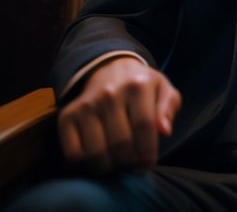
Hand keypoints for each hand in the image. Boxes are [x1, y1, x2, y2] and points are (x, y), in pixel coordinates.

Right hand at [57, 56, 181, 173]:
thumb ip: (169, 108)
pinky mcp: (67, 116)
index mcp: (138, 85)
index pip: (144, 126)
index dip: (147, 152)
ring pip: (96, 152)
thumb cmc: (141, 87)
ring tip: (116, 163)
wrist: (110, 69)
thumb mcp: (164, 89)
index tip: (147, 164)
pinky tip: (96, 158)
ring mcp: (86, 105)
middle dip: (130, 162)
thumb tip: (164, 131)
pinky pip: (73, 153)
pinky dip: (84, 164)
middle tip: (132, 165)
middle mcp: (110, 93)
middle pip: (121, 143)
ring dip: (108, 167)